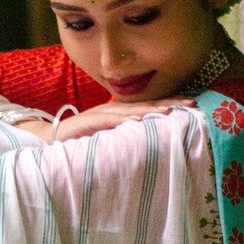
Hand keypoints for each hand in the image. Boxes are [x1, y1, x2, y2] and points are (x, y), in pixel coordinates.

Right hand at [53, 97, 194, 141]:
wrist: (49, 140)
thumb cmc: (80, 141)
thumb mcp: (109, 138)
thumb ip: (127, 136)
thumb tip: (151, 141)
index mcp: (120, 114)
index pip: (150, 107)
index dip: (171, 104)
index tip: (193, 105)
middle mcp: (113, 110)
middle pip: (147, 105)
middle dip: (170, 103)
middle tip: (193, 103)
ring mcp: (101, 114)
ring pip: (133, 110)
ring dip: (153, 109)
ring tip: (173, 110)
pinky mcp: (89, 121)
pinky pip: (111, 119)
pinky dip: (126, 118)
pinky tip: (141, 118)